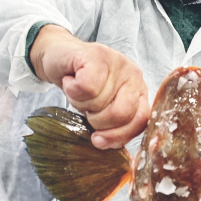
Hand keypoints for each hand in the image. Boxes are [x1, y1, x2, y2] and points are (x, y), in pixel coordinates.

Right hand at [30, 25, 149, 148]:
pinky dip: (72, 91)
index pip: (140, 121)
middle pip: (121, 114)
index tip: (99, 140)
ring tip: (78, 93)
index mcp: (139, 92)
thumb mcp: (102, 109)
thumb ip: (114, 126)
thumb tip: (108, 145)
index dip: (118, 136)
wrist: (60, 56)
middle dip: (97, 121)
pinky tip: (71, 82)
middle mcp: (134, 76)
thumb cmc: (83, 85)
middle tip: (87, 110)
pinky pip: (86, 87)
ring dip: (81, 104)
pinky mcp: (96, 55)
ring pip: (100, 102)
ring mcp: (117, 63)